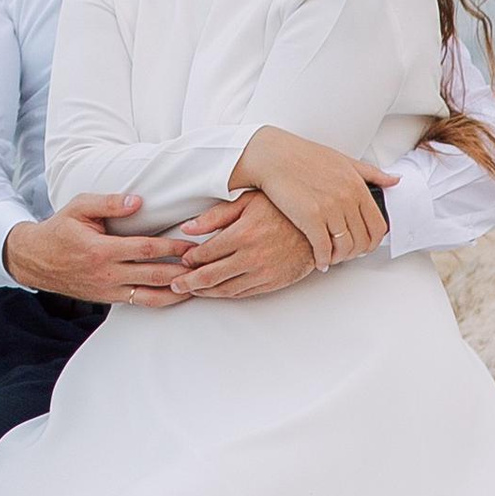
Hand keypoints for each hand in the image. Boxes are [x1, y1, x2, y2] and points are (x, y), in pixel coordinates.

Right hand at [3, 195, 192, 307]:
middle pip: (155, 275)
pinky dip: (162, 299)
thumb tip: (137, 201)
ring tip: (200, 284)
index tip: (193, 243)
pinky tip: (178, 293)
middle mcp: (107, 273)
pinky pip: (141, 303)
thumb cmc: (59, 230)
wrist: (35, 260)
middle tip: (207, 265)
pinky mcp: (109, 299)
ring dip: (178, 291)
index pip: (146, 249)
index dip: (172, 247)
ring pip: (152, 296)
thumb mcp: (78, 207)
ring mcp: (108, 290)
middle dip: (184, 270)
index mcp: (101, 249)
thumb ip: (108, 203)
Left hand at [168, 191, 317, 298]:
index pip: (205, 253)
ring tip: (191, 290)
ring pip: (226, 289)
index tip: (182, 260)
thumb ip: (215, 216)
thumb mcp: (247, 201)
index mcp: (242, 234)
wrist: (319, 227)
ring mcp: (264, 272)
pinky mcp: (274, 282)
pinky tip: (217, 291)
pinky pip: (245, 293)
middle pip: (210, 276)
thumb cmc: (282, 209)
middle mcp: (252, 257)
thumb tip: (187, 228)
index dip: (189, 259)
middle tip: (175, 284)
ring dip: (206, 292)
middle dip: (188, 282)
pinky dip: (227, 294)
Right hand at [229, 129, 398, 271]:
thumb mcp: (343, 159)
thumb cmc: (302, 155)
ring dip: (339, 258)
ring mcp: (329, 209)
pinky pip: (323, 248)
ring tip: (331, 258)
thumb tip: (395, 180)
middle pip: (363, 240)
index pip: (378, 226)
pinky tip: (318, 261)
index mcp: (358, 186)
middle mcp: (347, 199)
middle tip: (345, 254)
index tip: (363, 245)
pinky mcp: (309, 218)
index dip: (372, 242)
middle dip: (355, 253)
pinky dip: (322, 260)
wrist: (270, 155)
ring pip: (345, 247)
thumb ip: (371, 173)